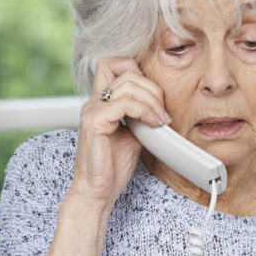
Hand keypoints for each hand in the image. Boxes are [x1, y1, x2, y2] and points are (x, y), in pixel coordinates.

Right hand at [69, 57, 169, 209]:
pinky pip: (124, 103)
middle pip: (127, 71)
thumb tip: (162, 107)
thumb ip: (141, 116)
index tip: (155, 98)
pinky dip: (145, 111)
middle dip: (153, 89)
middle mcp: (94, 102)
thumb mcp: (134, 134)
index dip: (138, 71)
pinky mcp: (95, 123)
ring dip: (153, 100)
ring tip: (161, 120)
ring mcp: (92, 110)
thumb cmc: (113, 167)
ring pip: (128, 84)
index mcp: (101, 102)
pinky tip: (153, 124)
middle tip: (164, 113)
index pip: (114, 64)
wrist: (98, 192)